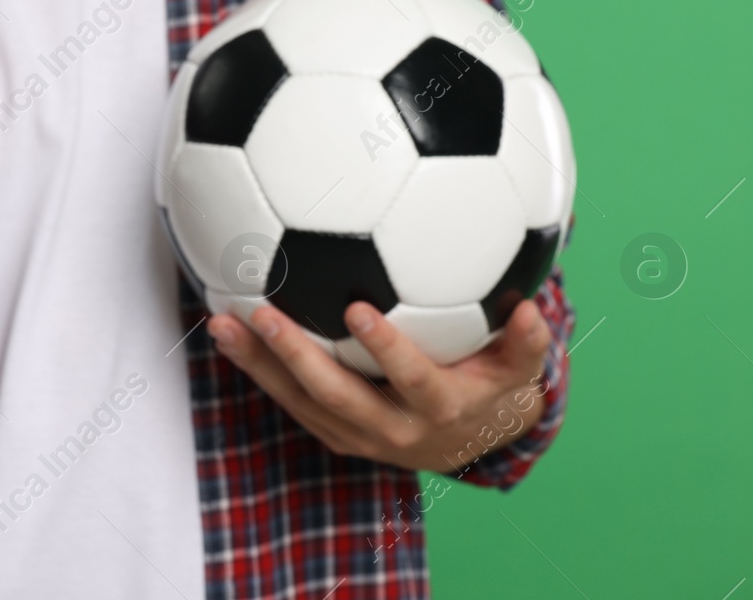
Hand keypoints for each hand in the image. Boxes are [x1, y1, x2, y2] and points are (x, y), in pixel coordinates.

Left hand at [206, 298, 552, 472]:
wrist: (467, 445)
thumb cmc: (491, 387)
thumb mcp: (519, 371)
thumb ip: (525, 342)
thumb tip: (533, 307)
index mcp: (438, 408)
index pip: (411, 378)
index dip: (386, 349)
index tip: (357, 308)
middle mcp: (391, 429)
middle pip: (335, 394)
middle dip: (296, 356)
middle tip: (261, 314)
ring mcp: (355, 435)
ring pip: (299, 401)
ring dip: (257, 364)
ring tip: (219, 323)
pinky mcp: (330, 432)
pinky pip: (288, 402)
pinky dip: (256, 369)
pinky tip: (224, 332)